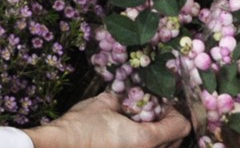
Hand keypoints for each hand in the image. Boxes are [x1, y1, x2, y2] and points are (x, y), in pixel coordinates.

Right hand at [24, 91, 189, 147]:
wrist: (59, 147)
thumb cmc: (80, 128)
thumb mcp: (103, 103)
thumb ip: (122, 98)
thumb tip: (126, 96)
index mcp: (145, 140)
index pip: (180, 127)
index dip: (176, 112)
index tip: (165, 104)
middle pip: (175, 142)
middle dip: (168, 125)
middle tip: (154, 112)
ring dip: (158, 137)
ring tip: (141, 125)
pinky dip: (143, 144)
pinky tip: (128, 136)